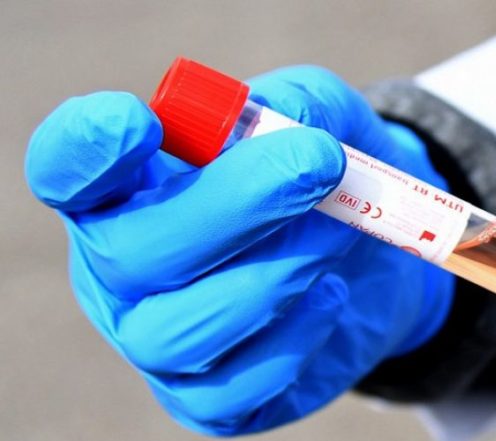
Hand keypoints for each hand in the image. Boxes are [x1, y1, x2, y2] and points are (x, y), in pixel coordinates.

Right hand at [25, 66, 453, 435]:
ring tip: (339, 231)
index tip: (142, 123)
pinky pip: (235, 390)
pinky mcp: (212, 398)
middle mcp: (123, 272)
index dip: (85, 150)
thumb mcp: (322, 120)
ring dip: (280, 272)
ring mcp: (160, 341)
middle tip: (319, 163)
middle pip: (131, 254)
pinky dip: (296, 338)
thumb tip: (291, 126)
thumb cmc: (322, 177)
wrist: (368, 260)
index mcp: (126, 190)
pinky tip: (330, 296)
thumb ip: (301, 105)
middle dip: (235, 205)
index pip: (67, 171)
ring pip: (183, 333)